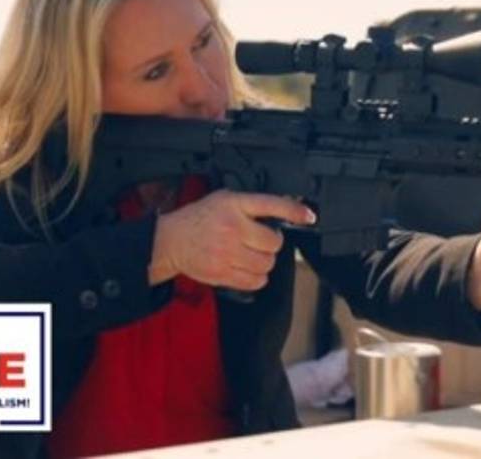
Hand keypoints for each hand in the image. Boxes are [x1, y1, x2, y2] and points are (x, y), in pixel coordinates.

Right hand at [149, 190, 315, 290]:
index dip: (294, 211)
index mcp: (234, 205)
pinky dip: (257, 277)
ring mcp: (227, 253)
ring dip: (264, 261)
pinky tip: (247, 268)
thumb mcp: (225, 199)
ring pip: (267, 264)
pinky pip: (256, 281)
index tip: (309, 216)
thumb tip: (285, 209)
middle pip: (273, 243)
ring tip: (251, 254)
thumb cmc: (200, 219)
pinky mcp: (222, 274)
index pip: (271, 205)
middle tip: (260, 240)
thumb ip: (251, 205)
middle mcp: (232, 228)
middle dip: (271, 243)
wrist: (171, 241)